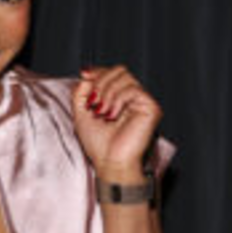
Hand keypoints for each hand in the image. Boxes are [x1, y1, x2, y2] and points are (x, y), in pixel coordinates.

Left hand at [72, 66, 161, 182]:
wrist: (109, 162)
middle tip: (93, 102)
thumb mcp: (81, 111)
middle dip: (100, 82)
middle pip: (119, 70)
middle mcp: (132, 97)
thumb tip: (87, 73)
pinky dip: (118, 99)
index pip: (112, 72)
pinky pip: (133, 89)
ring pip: (124, 77)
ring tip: (101, 112)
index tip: (84, 75)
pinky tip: (112, 115)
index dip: (98, 71)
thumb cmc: (98, 143)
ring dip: (107, 92)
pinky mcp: (151, 107)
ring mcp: (142, 101)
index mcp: (118, 97)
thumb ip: (82, 90)